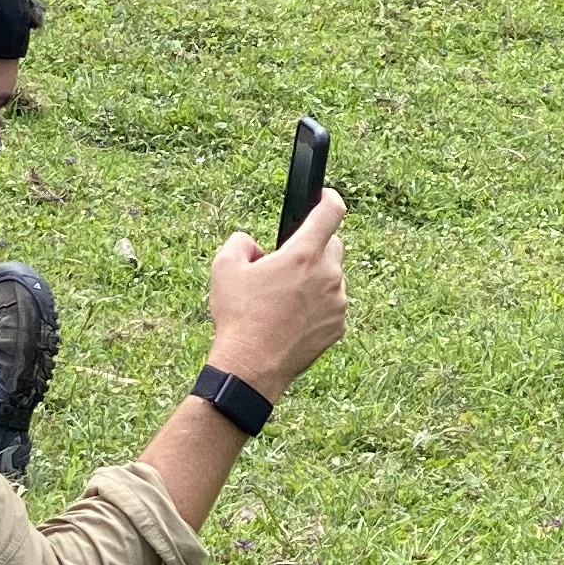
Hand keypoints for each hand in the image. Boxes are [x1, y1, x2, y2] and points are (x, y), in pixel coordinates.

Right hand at [204, 187, 345, 399]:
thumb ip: (241, 241)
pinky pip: (332, 305)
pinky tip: (292, 318)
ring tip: (283, 298)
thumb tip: (254, 245)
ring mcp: (337, 303)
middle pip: (331, 246)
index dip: (329, 198)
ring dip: (314, 280)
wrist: (251, 367)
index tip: (323, 197)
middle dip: (311, 248)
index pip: (331, 212)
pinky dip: (317, 306)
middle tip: (285, 265)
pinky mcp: (339, 326)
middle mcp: (328, 275)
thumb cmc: (238, 316)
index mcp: (303, 255)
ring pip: (331, 278)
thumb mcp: (224, 267)